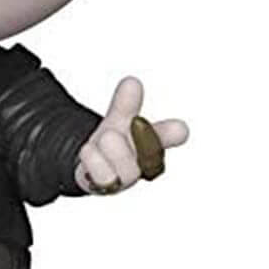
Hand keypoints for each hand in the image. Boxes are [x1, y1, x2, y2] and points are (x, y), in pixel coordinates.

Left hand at [75, 77, 187, 194]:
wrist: (89, 167)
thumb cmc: (113, 144)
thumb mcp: (118, 121)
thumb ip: (125, 105)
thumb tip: (132, 82)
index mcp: (148, 147)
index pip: (164, 139)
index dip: (172, 135)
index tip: (180, 128)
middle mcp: (139, 165)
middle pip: (149, 159)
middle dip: (139, 141)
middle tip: (122, 127)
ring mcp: (121, 179)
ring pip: (126, 172)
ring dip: (115, 152)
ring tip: (106, 137)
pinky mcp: (101, 186)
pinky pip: (101, 180)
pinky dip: (94, 162)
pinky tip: (88, 150)